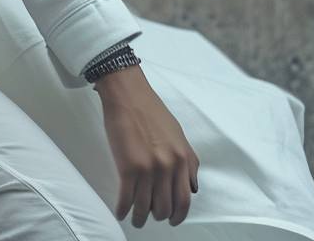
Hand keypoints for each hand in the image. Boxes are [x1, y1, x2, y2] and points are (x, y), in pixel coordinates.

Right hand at [94, 65, 198, 227]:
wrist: (127, 93)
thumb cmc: (150, 109)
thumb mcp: (178, 134)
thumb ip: (189, 161)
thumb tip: (193, 188)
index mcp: (180, 158)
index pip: (184, 200)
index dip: (178, 215)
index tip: (173, 220)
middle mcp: (166, 166)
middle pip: (164, 207)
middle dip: (157, 215)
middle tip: (150, 214)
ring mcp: (146, 168)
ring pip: (145, 207)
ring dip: (139, 217)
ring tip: (134, 217)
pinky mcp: (126, 167)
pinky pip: (126, 199)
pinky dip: (123, 210)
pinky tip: (121, 211)